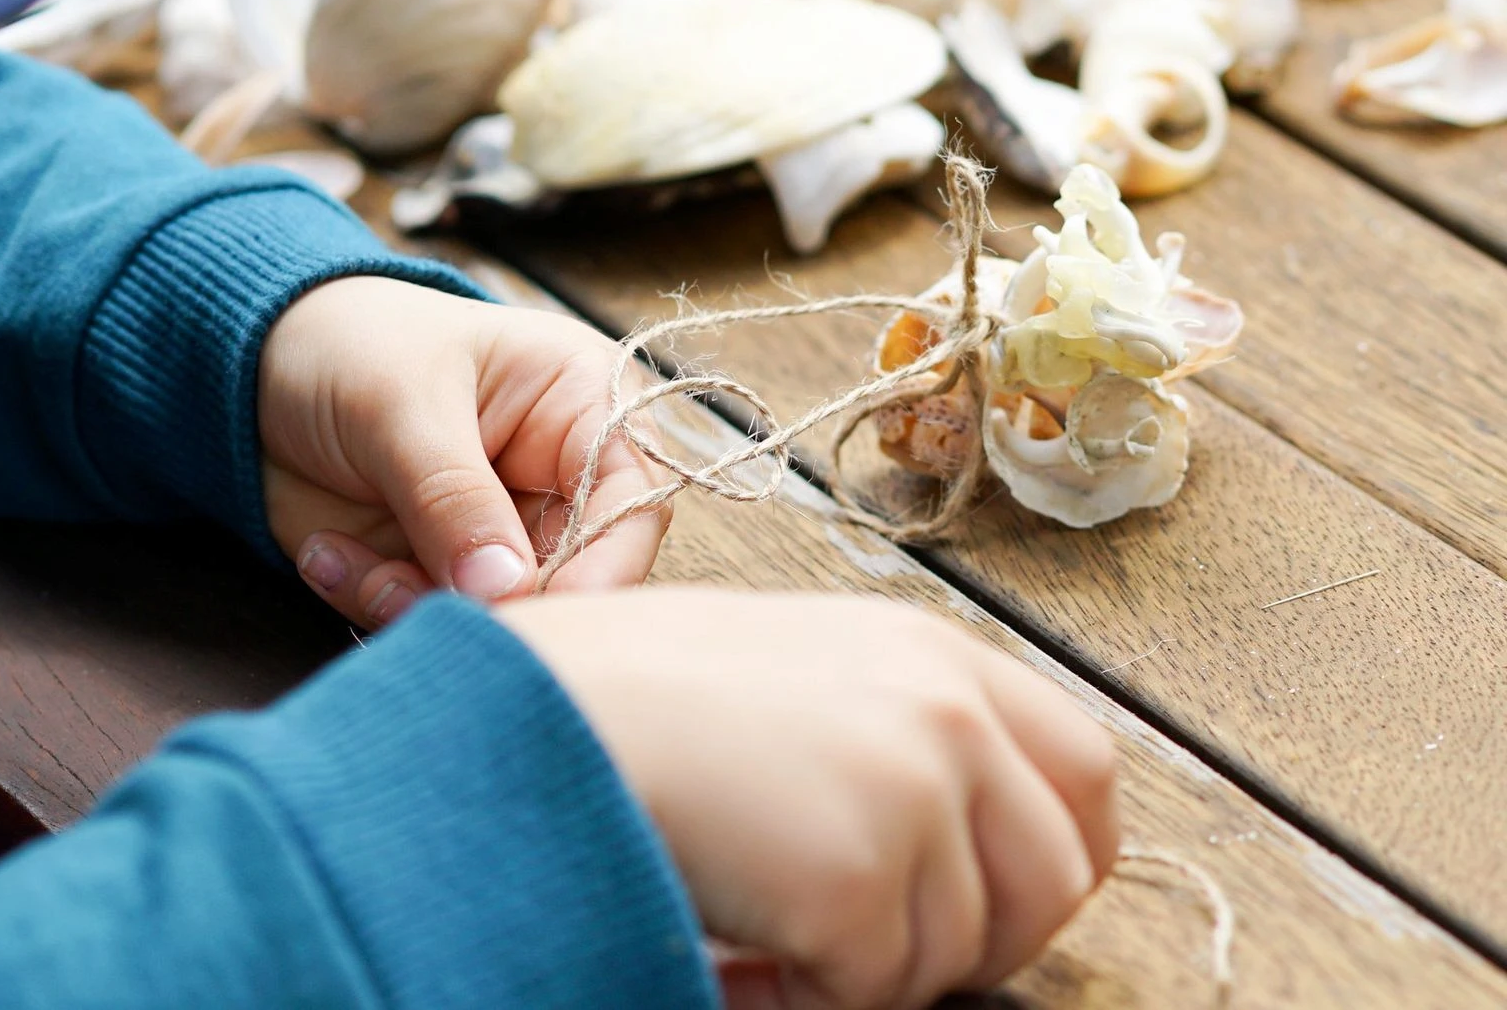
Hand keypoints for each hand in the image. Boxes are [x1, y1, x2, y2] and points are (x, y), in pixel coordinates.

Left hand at [258, 276, 667, 624]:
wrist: (249, 367)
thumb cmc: (348, 345)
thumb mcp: (402, 406)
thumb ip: (455, 498)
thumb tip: (504, 588)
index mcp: (582, 407)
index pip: (631, 504)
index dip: (604, 566)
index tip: (539, 608)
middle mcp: (556, 480)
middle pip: (575, 578)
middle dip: (492, 598)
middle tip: (412, 587)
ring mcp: (497, 533)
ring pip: (499, 612)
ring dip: (417, 602)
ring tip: (344, 556)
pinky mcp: (441, 571)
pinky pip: (435, 620)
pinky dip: (374, 601)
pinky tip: (327, 553)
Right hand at [495, 589, 1119, 1009]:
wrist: (542, 711)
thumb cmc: (640, 690)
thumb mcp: (802, 670)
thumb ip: (902, 729)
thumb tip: (962, 836)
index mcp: (935, 655)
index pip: (1088, 772)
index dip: (1063, 852)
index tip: (1006, 899)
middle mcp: (947, 714)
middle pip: (1057, 880)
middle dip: (984, 939)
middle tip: (881, 947)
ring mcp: (913, 792)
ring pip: (957, 954)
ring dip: (871, 969)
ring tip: (772, 926)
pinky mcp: (859, 879)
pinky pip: (871, 993)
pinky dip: (805, 995)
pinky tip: (741, 948)